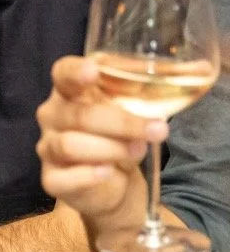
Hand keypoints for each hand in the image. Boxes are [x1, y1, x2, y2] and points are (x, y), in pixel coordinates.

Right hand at [35, 56, 167, 222]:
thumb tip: (202, 68)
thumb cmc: (120, 136)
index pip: (63, 73)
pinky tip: (108, 173)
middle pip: (79, 114)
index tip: (95, 71)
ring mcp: (48, 147)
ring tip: (138, 152)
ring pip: (71, 145)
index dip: (76, 72)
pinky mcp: (52, 179)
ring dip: (112, 149)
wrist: (112, 183)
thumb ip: (163, 87)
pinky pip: (64, 177)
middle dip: (122, 122)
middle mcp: (53, 115)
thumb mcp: (139, 109)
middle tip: (158, 130)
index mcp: (70, 90)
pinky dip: (88, 175)